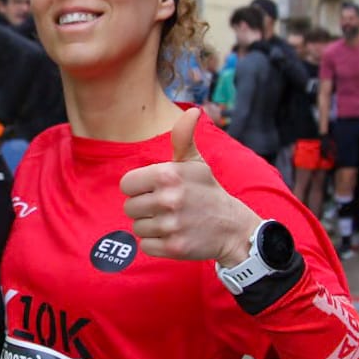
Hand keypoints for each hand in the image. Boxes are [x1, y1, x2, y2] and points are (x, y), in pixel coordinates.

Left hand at [121, 109, 261, 261]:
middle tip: (166, 207)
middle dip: (144, 208)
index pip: (126, 184)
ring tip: (172, 221)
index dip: (138, 188)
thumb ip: (184, 138)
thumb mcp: (196, 163)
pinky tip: (173, 235)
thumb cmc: (207, 192)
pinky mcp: (174, 248)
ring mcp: (171, 225)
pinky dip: (156, 243)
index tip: (155, 189)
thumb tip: (193, 111)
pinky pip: (145, 246)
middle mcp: (168, 199)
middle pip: (130, 207)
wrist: (232, 228)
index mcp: (168, 175)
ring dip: (151, 226)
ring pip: (137, 228)